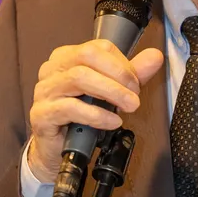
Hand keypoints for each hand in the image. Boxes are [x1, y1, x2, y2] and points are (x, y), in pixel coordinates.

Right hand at [27, 38, 164, 181]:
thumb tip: (155, 57)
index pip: (97, 47)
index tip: (135, 82)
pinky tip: (112, 121)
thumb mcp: (110, 92)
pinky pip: (71, 108)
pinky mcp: (42, 114)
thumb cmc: (81, 117)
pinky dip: (97, 114)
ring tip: (129, 106)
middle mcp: (52, 69)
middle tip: (134, 95)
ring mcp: (44, 91)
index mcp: (66, 57)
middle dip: (118, 75)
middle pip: (87, 57)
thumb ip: (131, 74)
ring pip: (79, 78)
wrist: (58, 149)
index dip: (122, 64)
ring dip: (111, 92)